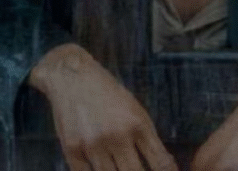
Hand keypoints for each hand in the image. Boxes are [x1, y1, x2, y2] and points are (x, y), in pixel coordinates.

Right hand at [29, 44, 177, 170]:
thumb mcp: (135, 109)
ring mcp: (92, 144)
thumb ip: (148, 138)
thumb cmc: (108, 93)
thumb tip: (165, 166)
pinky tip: (99, 168)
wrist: (72, 76)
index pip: (159, 162)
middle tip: (136, 169)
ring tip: (119, 167)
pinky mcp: (71, 149)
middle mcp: (116, 135)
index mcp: (137, 124)